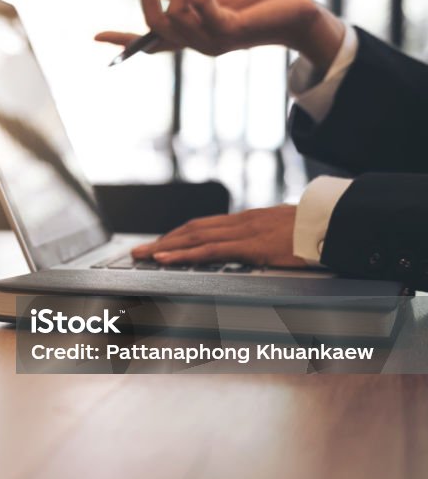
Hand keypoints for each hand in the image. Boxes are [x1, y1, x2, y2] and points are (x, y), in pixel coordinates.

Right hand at [95, 0, 345, 72]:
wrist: (296, 12)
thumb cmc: (256, 2)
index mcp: (191, 36)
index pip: (150, 42)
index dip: (123, 40)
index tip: (96, 36)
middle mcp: (197, 45)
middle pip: (154, 25)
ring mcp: (212, 43)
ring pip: (177, 12)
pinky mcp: (228, 33)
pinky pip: (200, 3)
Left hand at [131, 205, 305, 267]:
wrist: (339, 223)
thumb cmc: (318, 231)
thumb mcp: (287, 233)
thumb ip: (269, 239)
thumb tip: (262, 248)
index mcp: (248, 220)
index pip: (204, 226)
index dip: (179, 235)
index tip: (160, 244)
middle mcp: (241, 222)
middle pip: (192, 229)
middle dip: (163, 240)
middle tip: (139, 251)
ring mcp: (244, 232)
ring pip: (194, 237)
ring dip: (164, 246)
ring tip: (142, 255)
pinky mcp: (251, 245)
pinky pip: (209, 250)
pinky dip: (183, 253)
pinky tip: (166, 258)